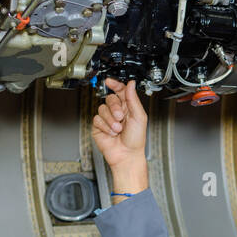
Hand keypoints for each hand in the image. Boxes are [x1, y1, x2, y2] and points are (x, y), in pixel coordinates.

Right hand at [92, 77, 148, 193]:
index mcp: (128, 107)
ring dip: (111, 120)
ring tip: (118, 129)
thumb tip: (131, 84)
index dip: (115, 85)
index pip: (120, 91)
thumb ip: (133, 99)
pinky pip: (97, 119)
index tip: (110, 82)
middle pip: (110, 98)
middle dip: (114, 107)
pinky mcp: (99, 126)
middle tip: (120, 117)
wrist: (126, 155)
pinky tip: (111, 133)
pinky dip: (105, 126)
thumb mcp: (139, 116)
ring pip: (102, 109)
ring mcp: (107, 119)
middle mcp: (117, 112)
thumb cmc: (136, 139)